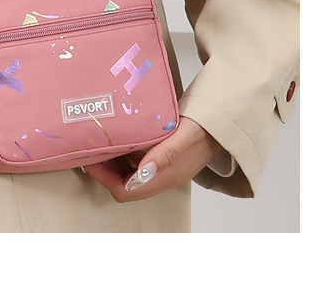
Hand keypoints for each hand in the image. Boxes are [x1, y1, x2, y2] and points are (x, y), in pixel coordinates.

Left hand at [83, 116, 221, 201]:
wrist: (222, 121)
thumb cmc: (205, 126)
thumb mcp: (186, 135)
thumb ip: (166, 153)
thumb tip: (143, 169)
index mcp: (166, 175)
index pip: (126, 190)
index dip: (104, 178)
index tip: (89, 158)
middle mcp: (162, 176)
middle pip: (124, 184)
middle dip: (103, 170)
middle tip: (88, 148)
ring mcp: (163, 168)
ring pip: (128, 173)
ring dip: (112, 160)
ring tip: (98, 140)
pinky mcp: (164, 158)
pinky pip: (137, 161)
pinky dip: (123, 152)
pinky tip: (119, 135)